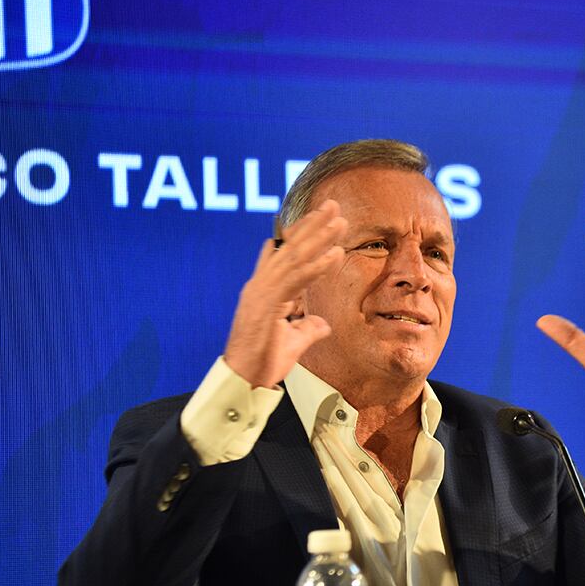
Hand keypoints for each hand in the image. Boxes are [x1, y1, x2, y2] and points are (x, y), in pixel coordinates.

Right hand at [223, 201, 344, 386]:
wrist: (244, 379)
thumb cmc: (263, 362)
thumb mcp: (293, 342)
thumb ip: (308, 328)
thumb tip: (322, 323)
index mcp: (263, 290)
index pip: (283, 254)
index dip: (301, 234)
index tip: (318, 218)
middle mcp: (261, 285)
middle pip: (290, 247)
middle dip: (313, 225)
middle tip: (333, 206)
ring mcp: (263, 293)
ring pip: (295, 258)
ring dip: (319, 237)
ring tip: (340, 221)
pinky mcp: (269, 305)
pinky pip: (297, 280)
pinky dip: (317, 266)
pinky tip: (335, 253)